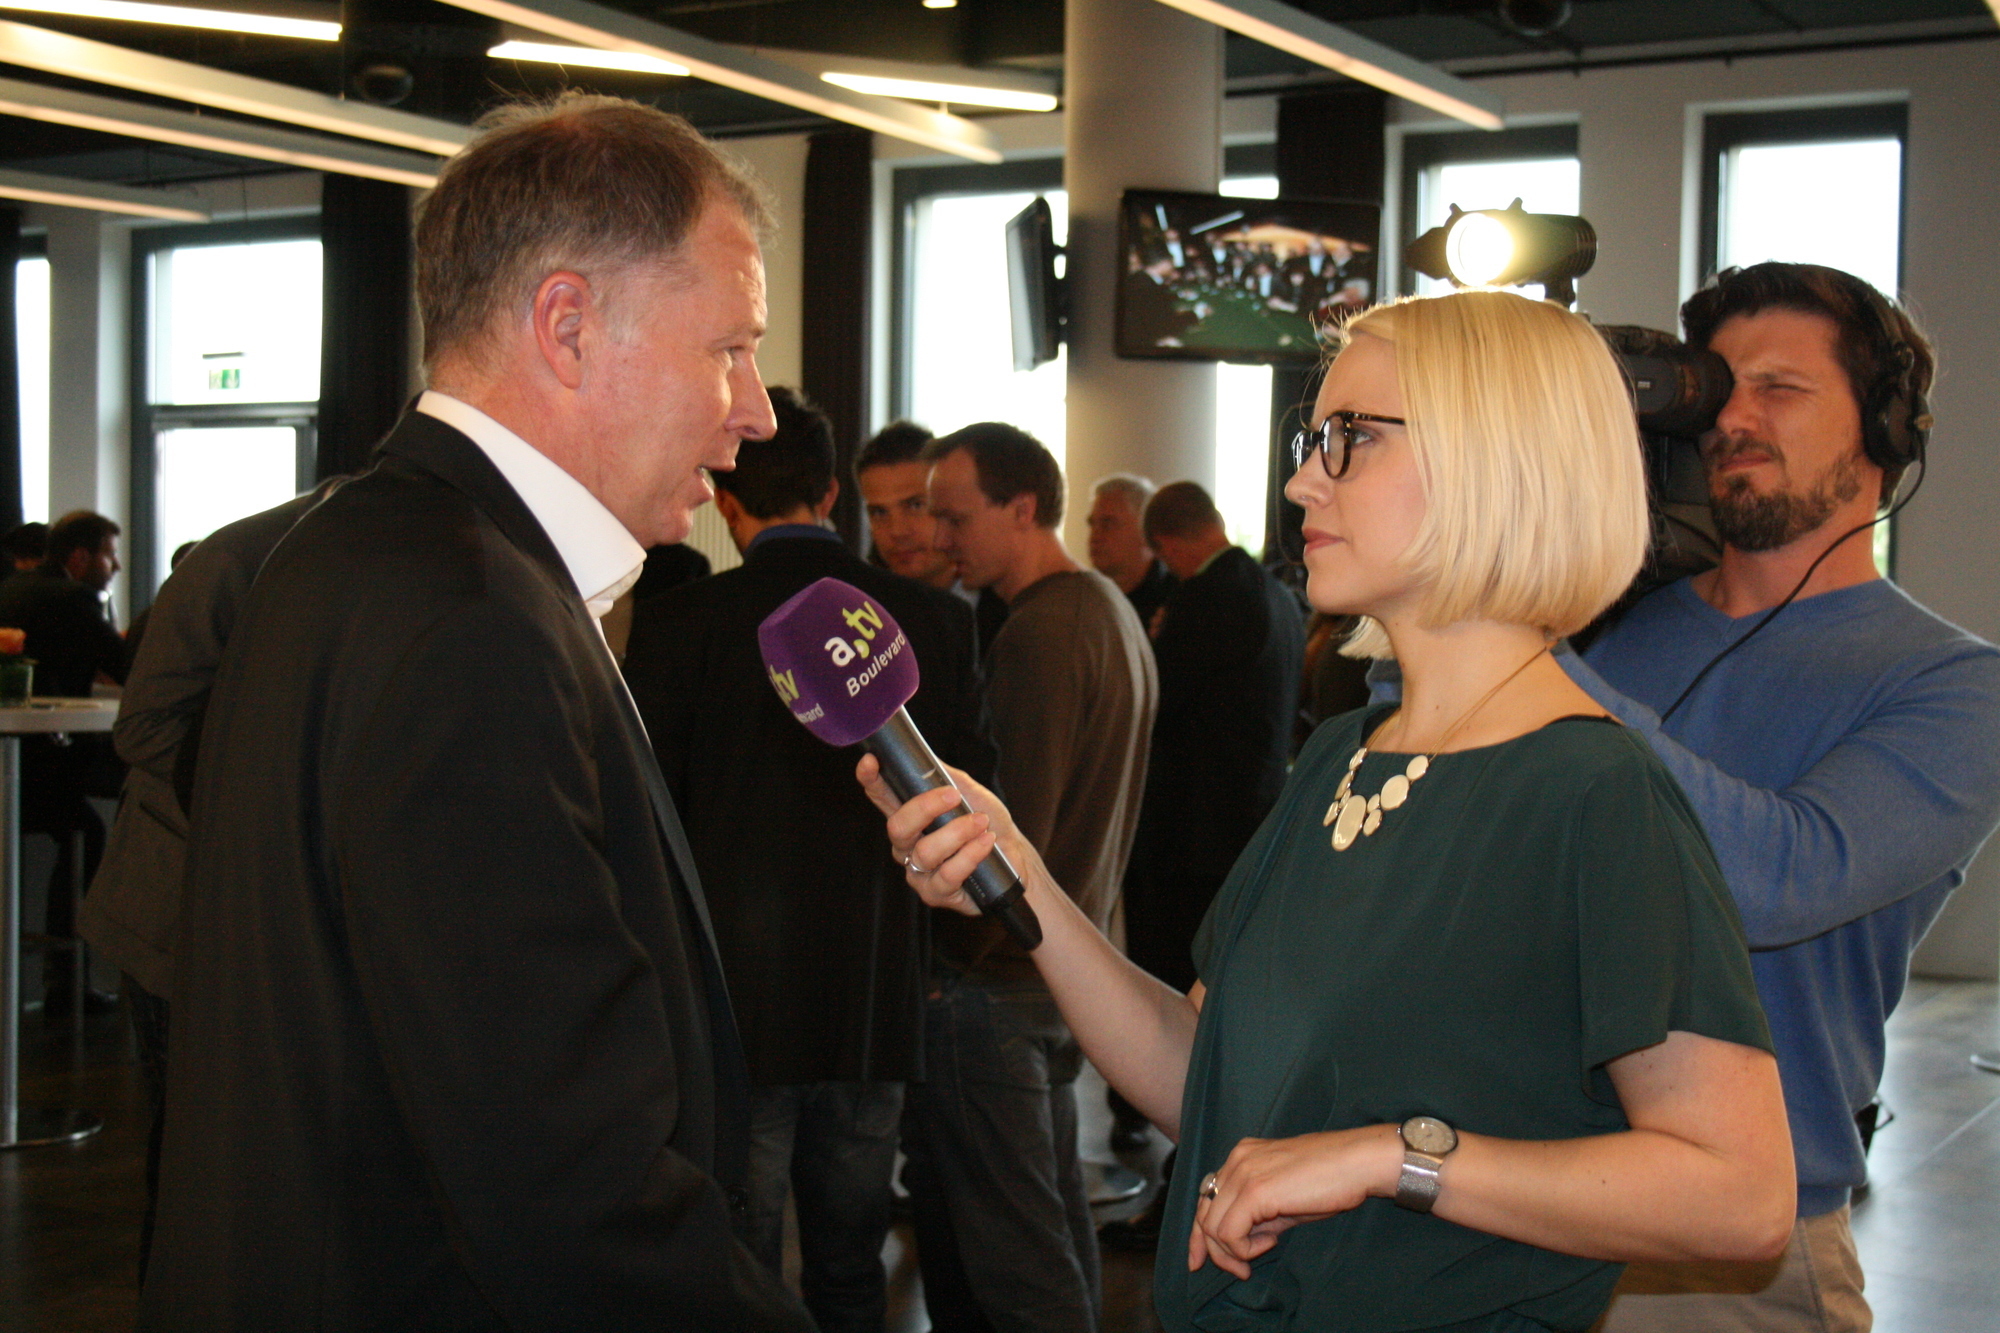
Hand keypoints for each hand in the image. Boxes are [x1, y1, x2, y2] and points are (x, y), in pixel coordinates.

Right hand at [855, 754, 1004, 915]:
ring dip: (958, 833)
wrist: (1015, 855)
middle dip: (926, 808)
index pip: (882, 797)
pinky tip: (986, 842)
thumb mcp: (966, 790)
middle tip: (954, 796)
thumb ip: (942, 775)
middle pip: (897, 827)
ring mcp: (919, 872)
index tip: (871, 761)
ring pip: (926, 852)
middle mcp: (907, 845)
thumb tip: (922, 756)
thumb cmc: (986, 822)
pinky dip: (970, 854)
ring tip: (981, 823)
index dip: (871, 780)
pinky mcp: (936, 893)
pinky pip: (948, 874)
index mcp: (910, 817)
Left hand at [1187, 1126, 1400, 1279]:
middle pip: (1203, 1214)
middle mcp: (1236, 1160)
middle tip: (1242, 1270)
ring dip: (1233, 1252)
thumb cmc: (1330, 1180)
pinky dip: (1244, 1248)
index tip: (1201, 1261)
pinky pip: (1229, 1232)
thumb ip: (1258, 1215)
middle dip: (1216, 1251)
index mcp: (1242, 1158)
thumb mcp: (1284, 1200)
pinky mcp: (1254, 1190)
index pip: (1206, 1199)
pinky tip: (1270, 1244)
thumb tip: (1242, 1240)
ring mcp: (1243, 1172)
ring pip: (1212, 1226)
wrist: (1357, 1163)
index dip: (1200, 1235)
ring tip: (1263, 1251)